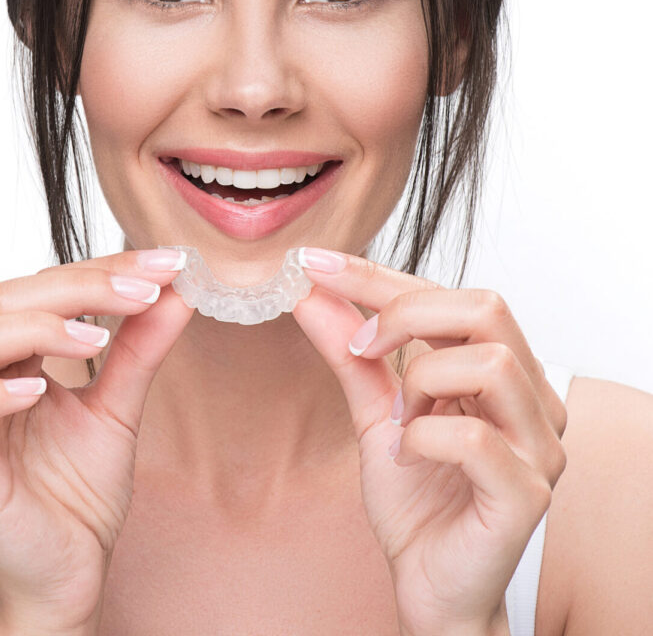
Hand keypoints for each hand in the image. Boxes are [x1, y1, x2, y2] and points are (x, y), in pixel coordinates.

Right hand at [0, 249, 193, 633]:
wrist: (74, 569)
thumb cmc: (82, 489)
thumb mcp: (121, 406)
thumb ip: (141, 349)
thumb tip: (178, 288)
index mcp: (19, 356)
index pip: (49, 286)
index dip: (106, 268)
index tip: (167, 263)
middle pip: (5, 299)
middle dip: (78, 285)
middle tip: (142, 292)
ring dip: (34, 328)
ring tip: (96, 340)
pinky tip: (38, 393)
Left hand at [291, 249, 566, 635]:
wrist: (429, 585)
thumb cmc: (416, 499)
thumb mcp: (374, 412)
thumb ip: (351, 353)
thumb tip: (310, 292)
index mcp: (502, 369)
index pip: (451, 295)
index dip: (379, 275)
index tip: (316, 262)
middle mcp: (532, 398)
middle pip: (486, 308)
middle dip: (406, 314)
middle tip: (362, 347)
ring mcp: (538, 446)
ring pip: (490, 363)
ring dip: (423, 382)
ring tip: (401, 419)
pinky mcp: (528, 494)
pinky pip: (475, 438)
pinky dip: (424, 438)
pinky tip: (408, 456)